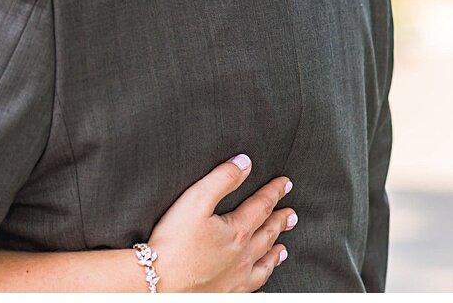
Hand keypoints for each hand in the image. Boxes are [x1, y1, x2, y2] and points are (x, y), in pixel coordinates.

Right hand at [143, 154, 294, 291]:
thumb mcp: (195, 200)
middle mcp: (244, 255)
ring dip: (275, 252)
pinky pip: (255, 286)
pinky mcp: (229, 293)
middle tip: (291, 215)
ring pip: (264, 263)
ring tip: (283, 247)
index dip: (274, 192)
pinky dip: (264, 279)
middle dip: (280, 221)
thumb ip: (222, 179)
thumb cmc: (174, 243)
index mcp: (237, 230)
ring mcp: (238, 277)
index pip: (261, 205)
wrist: (162, 284)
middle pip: (267, 233)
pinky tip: (262, 279)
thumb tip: (244, 163)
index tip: (285, 183)